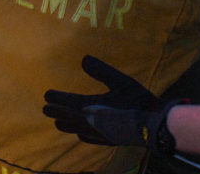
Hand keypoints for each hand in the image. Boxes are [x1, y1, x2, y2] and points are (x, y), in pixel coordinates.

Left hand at [43, 56, 178, 154]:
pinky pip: (87, 138)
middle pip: (65, 117)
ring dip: (64, 123)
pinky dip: (80, 133)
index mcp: (90, 106)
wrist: (153, 128)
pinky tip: (80, 134)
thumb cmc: (137, 101)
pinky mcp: (106, 141)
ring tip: (57, 121)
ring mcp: (97, 134)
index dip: (55, 98)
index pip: (65, 102)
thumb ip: (101, 70)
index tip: (47, 95)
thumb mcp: (121, 81)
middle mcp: (89, 122)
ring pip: (74, 129)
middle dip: (55, 111)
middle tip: (46, 108)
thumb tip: (84, 58)